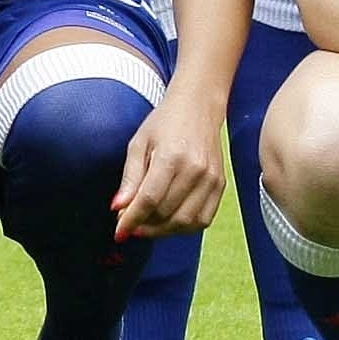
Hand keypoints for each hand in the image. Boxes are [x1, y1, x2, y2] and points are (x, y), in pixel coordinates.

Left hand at [112, 90, 227, 238]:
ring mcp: (212, 179)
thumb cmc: (165, 123)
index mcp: (172, 156)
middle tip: (128, 223)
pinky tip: (167, 221)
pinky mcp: (220, 185)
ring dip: (162, 231)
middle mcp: (195, 170)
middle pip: (166, 213)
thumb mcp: (138, 143)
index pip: (149, 199)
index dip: (131, 219)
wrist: (198, 107)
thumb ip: (130, 178)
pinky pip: (203, 219)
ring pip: (185, 222)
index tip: (119, 232)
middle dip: (143, 225)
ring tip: (145, 225)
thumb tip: (118, 207)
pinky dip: (183, 227)